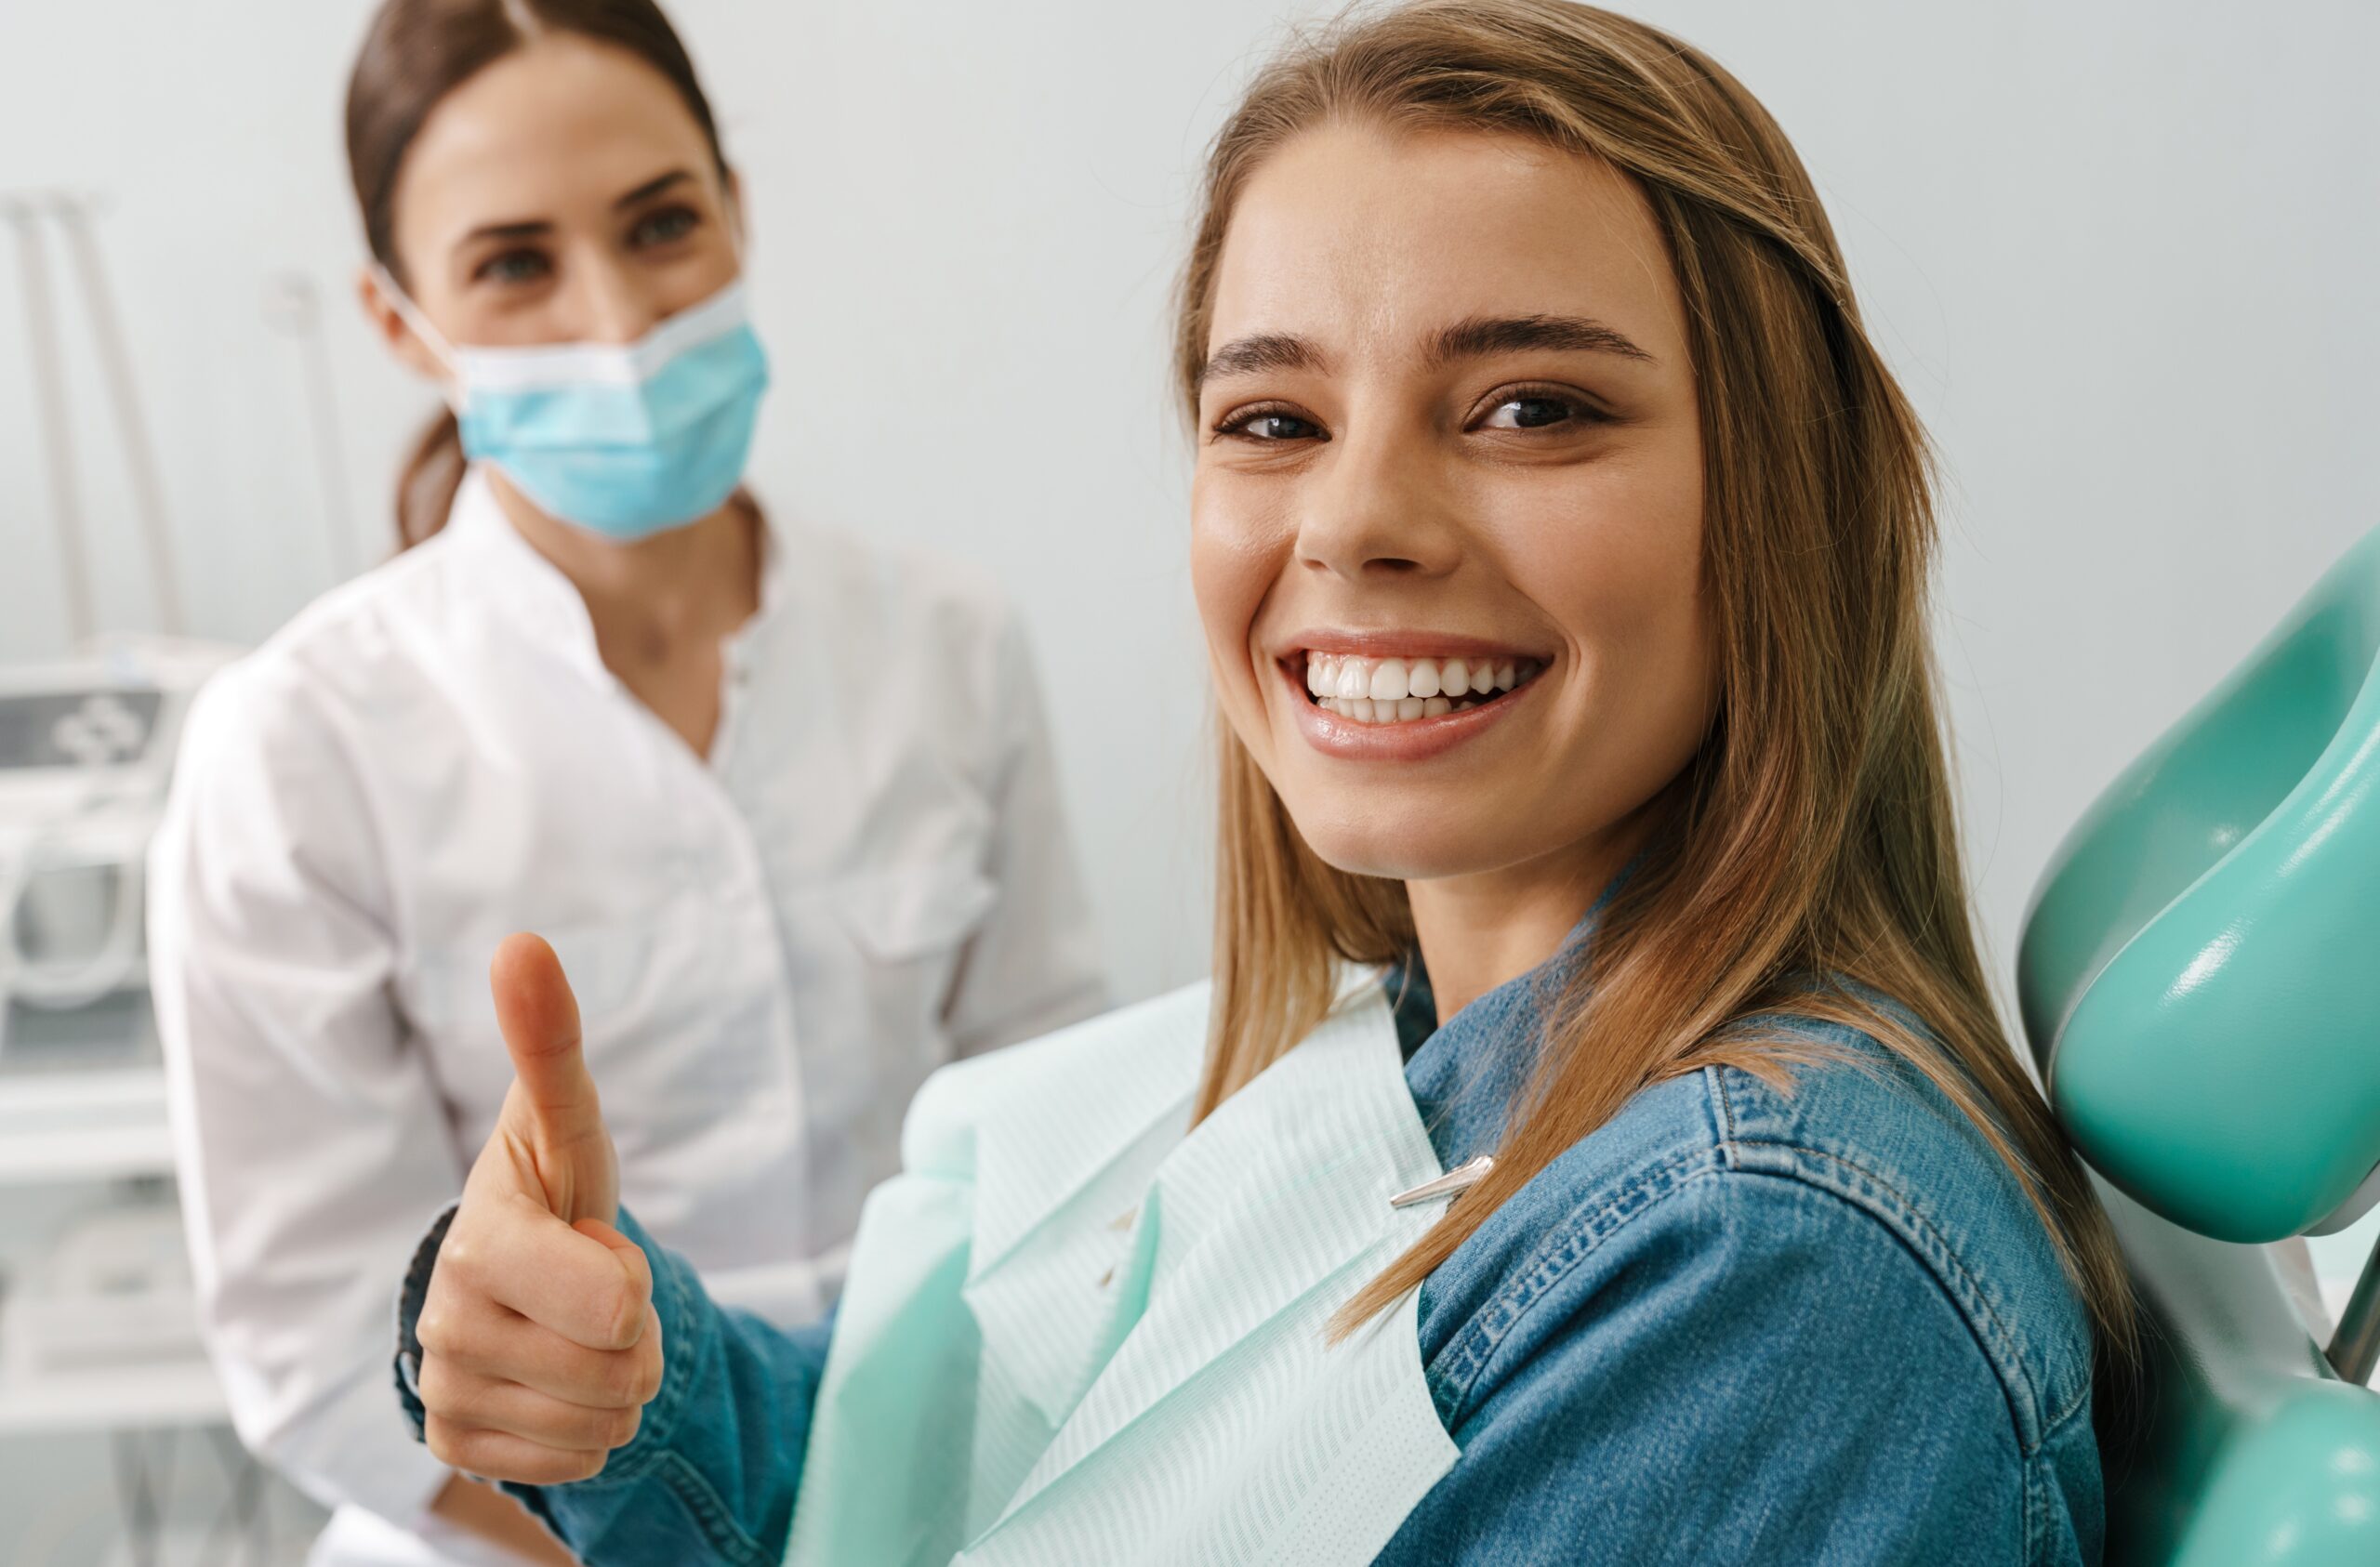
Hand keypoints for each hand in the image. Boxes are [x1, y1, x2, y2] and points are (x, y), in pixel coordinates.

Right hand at [415, 933, 661, 1484]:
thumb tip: (523, 942)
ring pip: (606, 1421)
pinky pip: (578, 1463)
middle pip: (622, 1370)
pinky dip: (583, 1428)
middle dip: (633, 1332)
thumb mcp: (564, 1121)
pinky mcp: (454, 1445)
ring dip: (613, 1380)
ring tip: (572, 1328)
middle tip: (593, 1290)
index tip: (592, 1243)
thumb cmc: (547, 1190)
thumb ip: (550, 1042)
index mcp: (481, 1245)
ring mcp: (446, 1390)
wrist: (498, 1278)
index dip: (629, 1279)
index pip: (615, 1305)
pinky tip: (551, 1376)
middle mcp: (448, 1324)